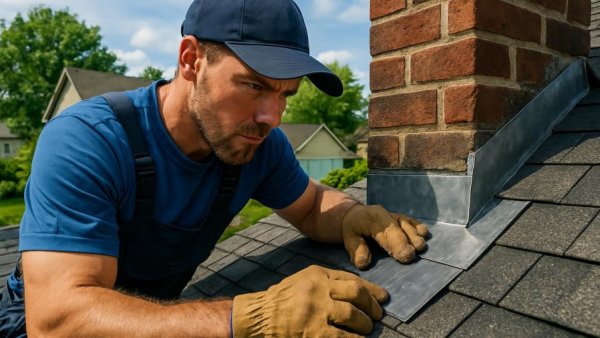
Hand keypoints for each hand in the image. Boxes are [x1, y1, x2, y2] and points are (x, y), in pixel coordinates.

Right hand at [232, 265, 388, 336]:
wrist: (260, 316)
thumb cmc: (283, 299)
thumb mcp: (304, 280)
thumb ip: (328, 281)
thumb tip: (361, 291)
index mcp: (317, 274)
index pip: (352, 279)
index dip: (372, 290)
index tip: (383, 298)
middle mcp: (318, 289)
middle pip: (356, 294)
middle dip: (372, 306)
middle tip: (378, 315)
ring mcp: (315, 311)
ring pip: (353, 315)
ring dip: (365, 324)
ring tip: (368, 328)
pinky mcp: (312, 333)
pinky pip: (342, 337)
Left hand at [342, 204, 427, 268]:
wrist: (355, 214)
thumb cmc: (353, 229)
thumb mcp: (349, 239)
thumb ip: (356, 250)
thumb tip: (364, 263)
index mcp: (372, 219)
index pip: (387, 231)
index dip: (397, 243)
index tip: (405, 256)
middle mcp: (385, 214)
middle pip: (400, 227)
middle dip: (408, 241)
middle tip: (412, 256)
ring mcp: (395, 215)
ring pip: (408, 224)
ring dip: (415, 236)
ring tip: (420, 248)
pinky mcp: (402, 217)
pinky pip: (412, 221)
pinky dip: (418, 228)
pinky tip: (424, 235)